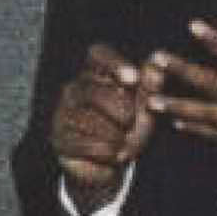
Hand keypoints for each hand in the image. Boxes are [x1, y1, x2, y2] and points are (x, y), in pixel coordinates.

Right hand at [49, 43, 162, 213]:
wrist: (109, 160)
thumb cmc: (129, 125)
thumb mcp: (144, 105)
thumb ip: (150, 87)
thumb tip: (155, 71)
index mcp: (95, 72)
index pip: (98, 55)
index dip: (115, 64)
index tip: (134, 80)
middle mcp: (74, 89)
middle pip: (97, 94)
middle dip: (123, 112)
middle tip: (133, 123)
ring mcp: (64, 113)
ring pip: (92, 122)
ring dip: (118, 137)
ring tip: (127, 144)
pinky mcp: (60, 139)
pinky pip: (86, 144)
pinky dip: (107, 152)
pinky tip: (114, 155)